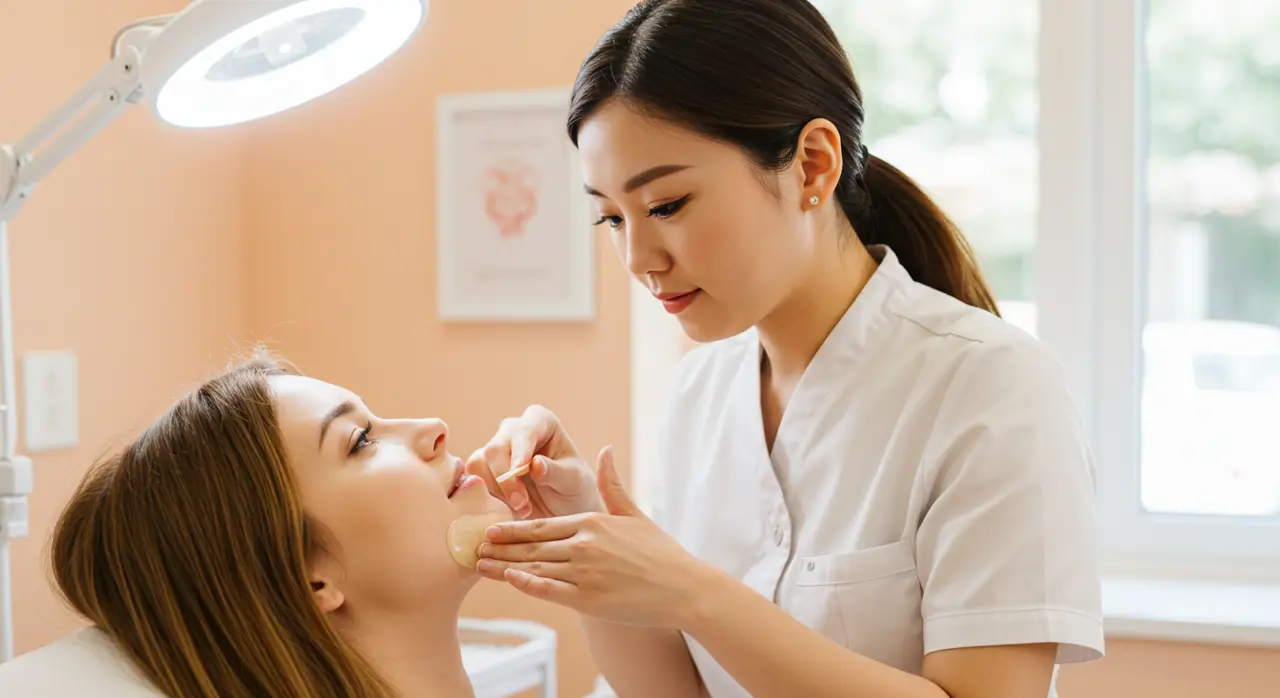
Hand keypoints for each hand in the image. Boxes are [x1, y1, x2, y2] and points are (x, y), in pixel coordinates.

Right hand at [466, 405, 602, 518]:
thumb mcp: (574, 482)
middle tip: (522, 504)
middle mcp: (515, 430)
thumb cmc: (574, 489)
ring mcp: (496, 448)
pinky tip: (507, 509)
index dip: (521, 450)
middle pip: (496, 447)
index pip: (526, 430)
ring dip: (498, 490)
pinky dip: (487, 496)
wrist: (563, 512)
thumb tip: (535, 464)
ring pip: (479, 463)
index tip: (521, 470)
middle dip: (507, 479)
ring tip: (523, 509)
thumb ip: (555, 472)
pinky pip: (473, 479)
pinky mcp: (483, 469)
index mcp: (541, 422)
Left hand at [477, 446, 716, 628]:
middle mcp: (583, 545)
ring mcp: (584, 572)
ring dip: (504, 566)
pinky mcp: (588, 598)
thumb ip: (612, 483)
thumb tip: (605, 449)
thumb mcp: (633, 513)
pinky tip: (509, 580)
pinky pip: (549, 590)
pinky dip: (526, 584)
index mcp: (591, 523)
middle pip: (531, 546)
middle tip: (472, 546)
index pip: (541, 525)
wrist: (683, 587)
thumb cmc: (660, 551)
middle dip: (499, 547)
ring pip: (534, 567)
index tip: (490, 529)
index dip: (511, 528)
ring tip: (480, 565)